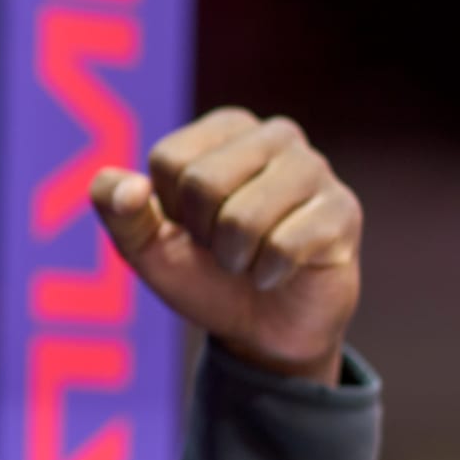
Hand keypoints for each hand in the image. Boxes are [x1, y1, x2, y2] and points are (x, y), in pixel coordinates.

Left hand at [90, 108, 361, 384]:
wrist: (261, 330)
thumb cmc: (203, 275)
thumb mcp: (144, 246)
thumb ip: (116, 209)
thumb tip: (128, 189)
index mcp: (224, 129)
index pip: (168, 161)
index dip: (170, 212)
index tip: (192, 228)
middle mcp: (275, 135)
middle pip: (203, 183)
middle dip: (203, 235)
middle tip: (224, 247)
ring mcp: (315, 169)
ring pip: (243, 217)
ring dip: (235, 258)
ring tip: (250, 258)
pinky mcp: (343, 211)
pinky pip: (284, 245)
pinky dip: (268, 274)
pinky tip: (279, 272)